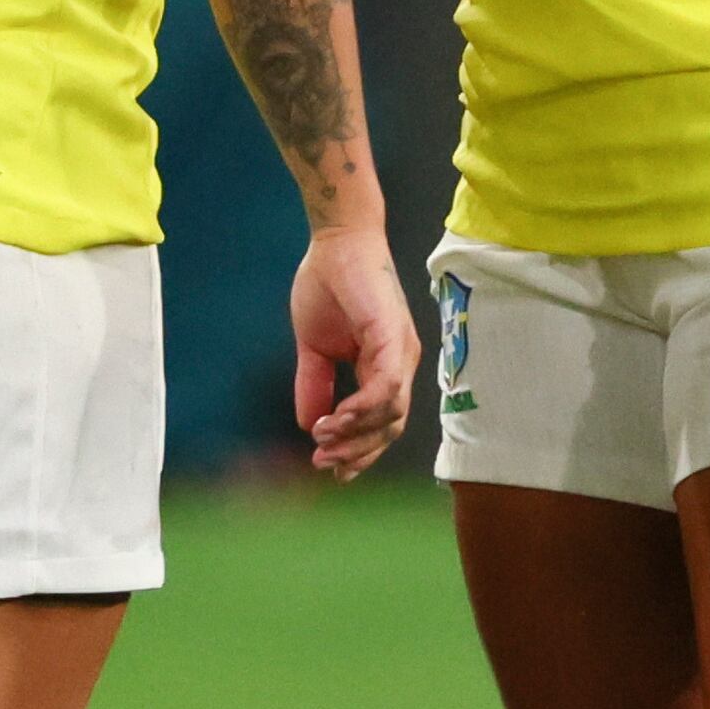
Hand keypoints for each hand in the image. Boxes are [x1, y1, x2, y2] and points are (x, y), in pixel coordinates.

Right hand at [287, 223, 419, 480]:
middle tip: (322, 462)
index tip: (329, 466)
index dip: (358, 450)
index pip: (381, 422)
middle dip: (356, 452)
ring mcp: (400, 351)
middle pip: (389, 426)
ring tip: (323, 440)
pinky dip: (360, 409)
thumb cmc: (328, 284)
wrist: (334, 241)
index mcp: (385, 366)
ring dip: (355, 435)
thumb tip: (309, 424)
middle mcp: (400, 363)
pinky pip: (384, 387)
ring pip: (390, 413)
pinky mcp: (393, 337)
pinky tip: (334, 419)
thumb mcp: (315, 347)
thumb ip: (315, 385)